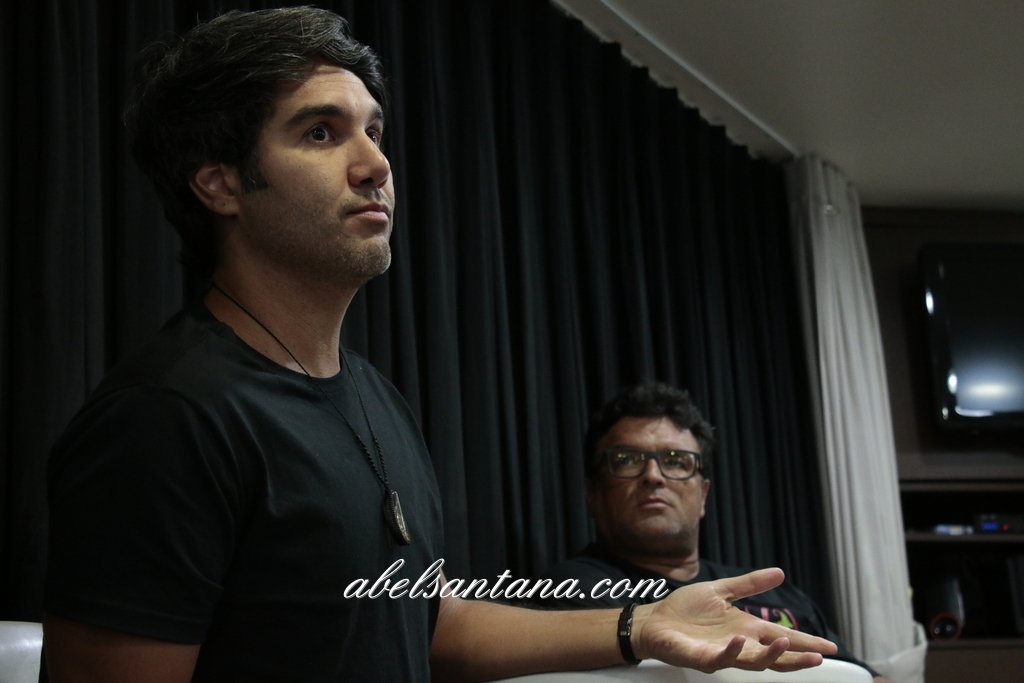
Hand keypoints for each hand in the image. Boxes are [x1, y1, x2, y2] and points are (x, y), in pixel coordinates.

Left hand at [631, 567, 837, 672]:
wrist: (655, 620)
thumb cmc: (686, 609)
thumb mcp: (721, 590)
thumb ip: (749, 584)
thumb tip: (780, 573)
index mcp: (747, 628)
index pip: (782, 637)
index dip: (805, 642)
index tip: (830, 646)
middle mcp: (741, 644)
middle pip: (776, 655)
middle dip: (798, 656)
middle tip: (820, 656)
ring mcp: (723, 653)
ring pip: (754, 662)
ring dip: (771, 654)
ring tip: (785, 643)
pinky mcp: (704, 658)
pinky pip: (722, 658)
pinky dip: (732, 650)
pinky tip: (740, 640)